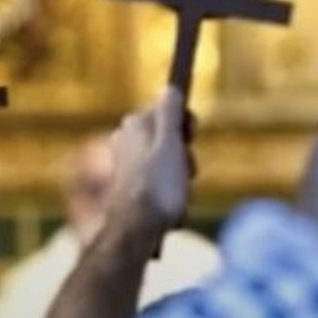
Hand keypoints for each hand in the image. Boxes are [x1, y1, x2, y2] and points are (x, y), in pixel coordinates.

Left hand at [108, 87, 191, 225]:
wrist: (137, 229)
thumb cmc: (158, 184)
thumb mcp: (170, 142)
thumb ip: (169, 112)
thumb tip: (169, 88)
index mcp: (135, 123)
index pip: (169, 110)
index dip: (185, 125)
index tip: (190, 138)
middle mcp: (126, 139)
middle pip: (169, 138)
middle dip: (183, 156)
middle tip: (185, 172)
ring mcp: (127, 164)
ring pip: (167, 163)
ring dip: (179, 179)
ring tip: (178, 194)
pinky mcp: (129, 188)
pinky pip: (159, 184)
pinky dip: (168, 194)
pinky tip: (170, 207)